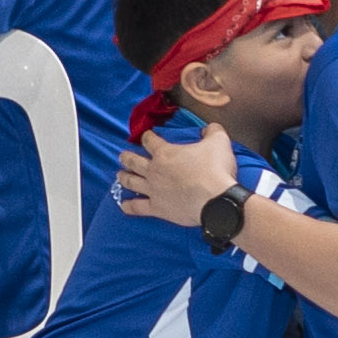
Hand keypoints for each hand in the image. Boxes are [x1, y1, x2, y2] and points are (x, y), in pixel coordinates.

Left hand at [115, 122, 238, 224]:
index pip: (150, 141)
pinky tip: (123, 205)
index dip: (147, 137)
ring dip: (123, 177)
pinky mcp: (157, 208)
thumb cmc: (216, 170)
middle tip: (122, 156)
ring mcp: (153, 190)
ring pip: (131, 182)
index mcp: (165, 153)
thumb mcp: (219, 142)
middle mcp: (154, 171)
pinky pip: (137, 207)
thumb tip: (209, 128)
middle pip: (133, 161)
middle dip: (126, 157)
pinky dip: (128, 206)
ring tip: (119, 175)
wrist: (217, 200)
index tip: (146, 136)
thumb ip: (212, 131)